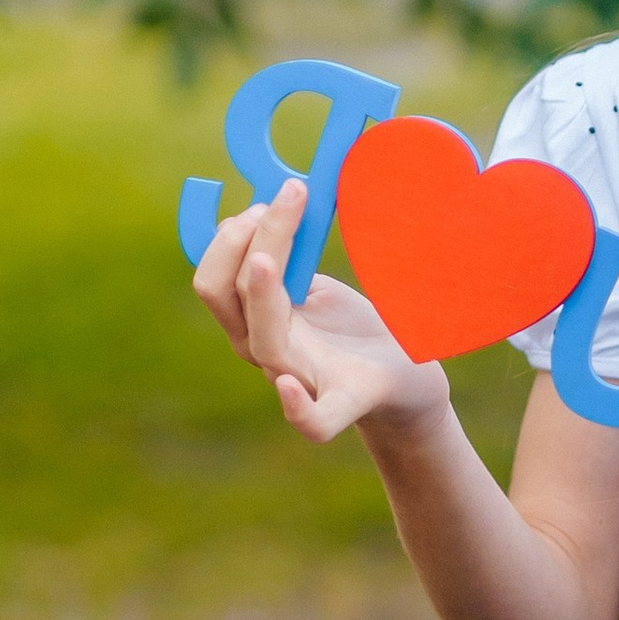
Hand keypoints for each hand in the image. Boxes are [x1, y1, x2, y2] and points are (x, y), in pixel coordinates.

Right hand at [192, 179, 449, 446]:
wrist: (405, 377)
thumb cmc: (352, 330)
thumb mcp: (313, 285)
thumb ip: (285, 258)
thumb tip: (258, 209)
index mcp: (253, 318)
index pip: (213, 279)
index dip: (219, 240)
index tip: (255, 200)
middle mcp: (264, 348)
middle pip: (225, 297)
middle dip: (239, 244)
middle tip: (277, 203)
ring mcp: (298, 377)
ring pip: (261, 340)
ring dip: (260, 293)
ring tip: (267, 257)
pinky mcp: (344, 402)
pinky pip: (312, 420)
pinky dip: (296, 407)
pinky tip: (286, 383)